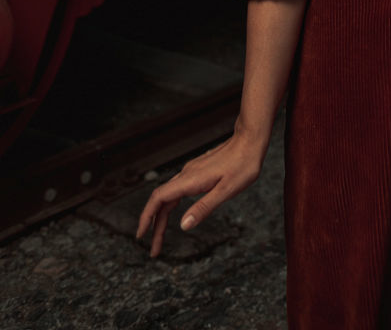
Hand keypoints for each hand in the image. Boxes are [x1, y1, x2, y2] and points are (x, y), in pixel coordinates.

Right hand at [135, 130, 265, 257]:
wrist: (250, 140)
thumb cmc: (243, 165)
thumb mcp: (227, 190)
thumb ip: (204, 207)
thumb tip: (183, 226)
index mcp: (190, 180)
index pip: (159, 199)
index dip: (147, 217)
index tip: (140, 236)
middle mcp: (186, 175)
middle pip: (161, 201)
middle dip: (154, 225)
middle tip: (154, 250)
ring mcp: (191, 172)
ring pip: (169, 196)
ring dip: (162, 217)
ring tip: (160, 237)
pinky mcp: (198, 171)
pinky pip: (177, 191)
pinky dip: (171, 206)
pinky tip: (175, 214)